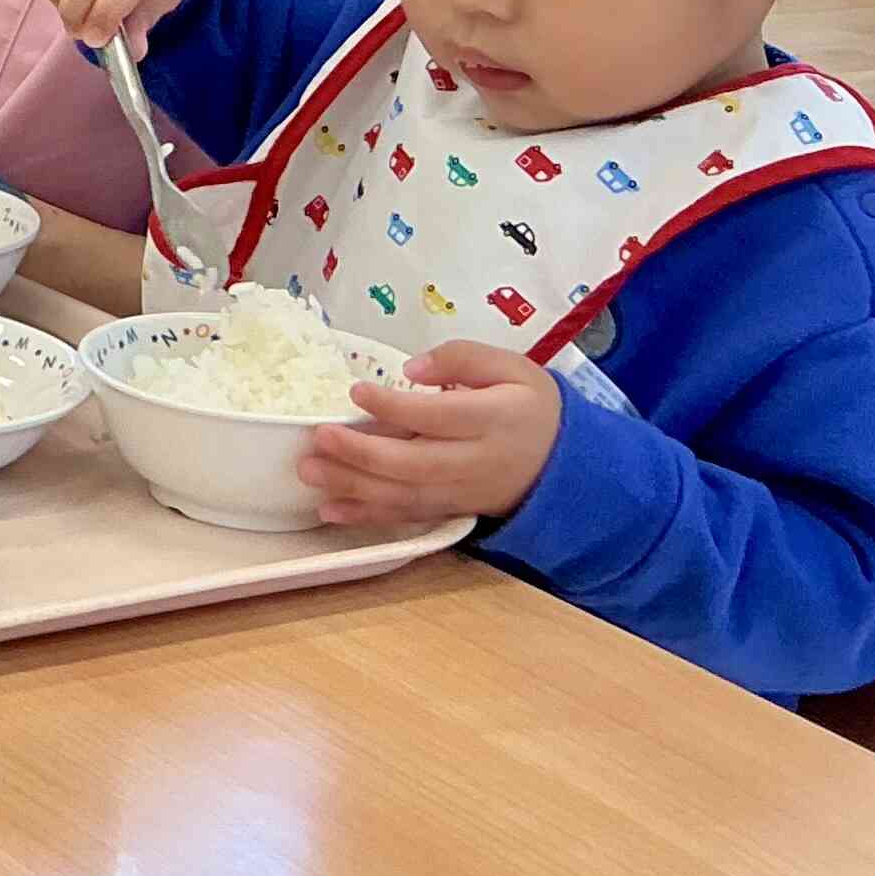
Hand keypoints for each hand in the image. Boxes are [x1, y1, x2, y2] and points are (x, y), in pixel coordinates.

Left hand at [300, 340, 562, 527]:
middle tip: (319, 438)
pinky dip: (367, 516)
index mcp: (495, 418)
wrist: (564, 464)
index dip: (395, 407)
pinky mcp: (451, 510)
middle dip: (361, 454)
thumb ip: (463, 358)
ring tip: (310, 471)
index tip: (356, 392)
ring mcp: (462, 492)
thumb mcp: (511, 366)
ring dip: (353, 487)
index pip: (439, 416)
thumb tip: (411, 369)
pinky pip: (407, 516)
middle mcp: (477, 461)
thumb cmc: (529, 406)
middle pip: (415, 463)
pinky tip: (329, 510)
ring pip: (405, 495)